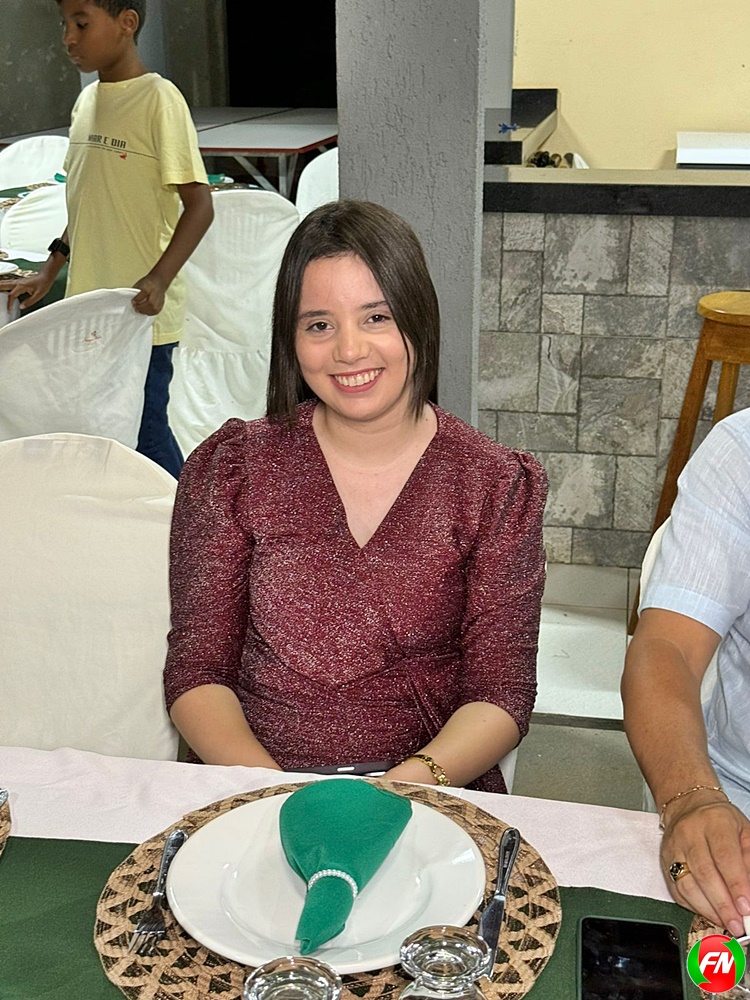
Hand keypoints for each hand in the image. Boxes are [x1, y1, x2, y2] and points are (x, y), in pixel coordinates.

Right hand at [0, 272, 53, 310]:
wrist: (45, 277)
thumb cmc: (43, 284)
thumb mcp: (38, 295)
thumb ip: (29, 301)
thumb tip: (21, 306)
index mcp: (21, 286)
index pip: (11, 295)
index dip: (9, 303)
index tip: (9, 310)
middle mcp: (17, 283)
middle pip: (3, 285)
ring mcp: (17, 281)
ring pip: (4, 282)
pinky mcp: (18, 282)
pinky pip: (7, 283)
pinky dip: (2, 285)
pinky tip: (1, 287)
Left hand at [132, 272, 167, 314]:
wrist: (159, 281)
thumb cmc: (148, 283)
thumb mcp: (140, 283)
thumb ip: (136, 292)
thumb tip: (131, 301)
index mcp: (149, 285)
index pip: (144, 292)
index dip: (137, 299)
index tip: (133, 301)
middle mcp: (156, 292)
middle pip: (150, 303)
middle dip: (141, 307)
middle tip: (135, 308)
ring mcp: (160, 299)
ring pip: (154, 308)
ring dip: (145, 311)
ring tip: (140, 311)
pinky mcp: (162, 303)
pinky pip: (156, 311)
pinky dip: (150, 313)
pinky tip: (146, 312)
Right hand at [661, 792, 749, 935]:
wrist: (688, 807)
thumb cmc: (721, 822)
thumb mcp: (744, 832)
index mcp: (714, 821)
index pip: (724, 856)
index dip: (736, 884)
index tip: (746, 907)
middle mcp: (689, 833)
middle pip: (705, 873)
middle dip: (723, 904)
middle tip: (738, 924)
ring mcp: (673, 848)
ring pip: (687, 884)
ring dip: (709, 909)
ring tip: (726, 923)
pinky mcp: (664, 861)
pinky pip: (676, 890)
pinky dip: (694, 907)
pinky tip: (709, 913)